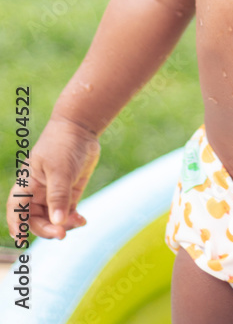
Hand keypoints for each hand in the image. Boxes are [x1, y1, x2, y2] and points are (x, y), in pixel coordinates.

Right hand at [6, 116, 99, 239]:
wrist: (82, 128)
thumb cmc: (63, 144)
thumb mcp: (60, 170)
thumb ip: (59, 196)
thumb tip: (58, 222)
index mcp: (28, 184)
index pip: (16, 209)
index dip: (16, 224)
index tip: (21, 239)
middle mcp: (38, 192)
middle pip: (36, 219)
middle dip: (47, 229)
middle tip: (62, 233)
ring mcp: (54, 193)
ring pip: (53, 219)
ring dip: (63, 226)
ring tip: (78, 222)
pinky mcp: (69, 193)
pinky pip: (67, 213)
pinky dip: (73, 220)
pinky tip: (82, 221)